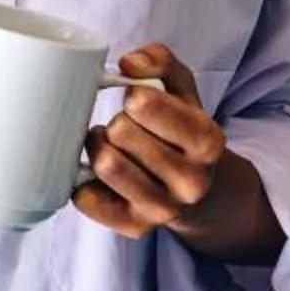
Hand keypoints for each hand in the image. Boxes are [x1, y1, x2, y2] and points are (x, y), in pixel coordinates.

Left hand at [71, 44, 282, 264]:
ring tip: (110, 146)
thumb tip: (129, 63)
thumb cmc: (181, 130)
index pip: (143, 103)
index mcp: (207, 140)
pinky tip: (98, 177)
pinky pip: (87, 198)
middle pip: (120, 131)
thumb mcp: (182, 90)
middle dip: (116, 123)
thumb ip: (161, 62)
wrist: (198, 190)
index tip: (137, 103)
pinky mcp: (136, 228)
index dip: (132, 96)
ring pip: (105, 164)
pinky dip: (83, 183)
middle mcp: (192, 181)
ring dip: (98, 147)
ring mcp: (165, 209)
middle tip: (123, 128)